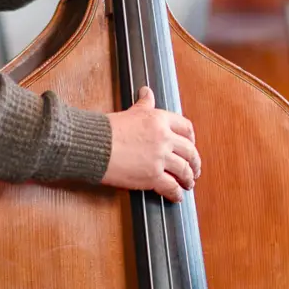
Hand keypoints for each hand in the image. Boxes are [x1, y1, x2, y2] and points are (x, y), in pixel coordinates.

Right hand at [103, 86, 200, 201]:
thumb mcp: (130, 112)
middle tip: (195, 169)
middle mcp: (164, 138)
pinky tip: (177, 196)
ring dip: (188, 179)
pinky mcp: (152, 176)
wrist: (93, 146)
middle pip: (190, 151)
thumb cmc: (107, 130)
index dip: (192, 139)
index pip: (186, 128)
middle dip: (195, 162)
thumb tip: (146, 92)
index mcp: (160, 119)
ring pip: (184, 170)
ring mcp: (160, 158)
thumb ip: (144, 104)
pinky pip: (171, 187)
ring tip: (188, 184)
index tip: (191, 145)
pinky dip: (176, 193)